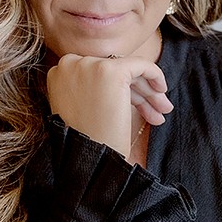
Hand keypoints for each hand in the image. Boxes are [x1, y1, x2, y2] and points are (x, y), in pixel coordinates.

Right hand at [47, 53, 172, 157]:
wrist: (90, 157)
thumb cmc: (87, 141)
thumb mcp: (80, 108)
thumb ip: (91, 88)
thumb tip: (120, 79)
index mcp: (58, 73)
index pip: (96, 74)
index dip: (119, 89)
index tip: (135, 105)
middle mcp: (70, 64)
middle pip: (113, 72)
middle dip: (137, 91)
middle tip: (156, 109)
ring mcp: (90, 65)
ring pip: (128, 70)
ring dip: (147, 91)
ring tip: (163, 110)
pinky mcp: (111, 70)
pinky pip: (140, 64)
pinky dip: (154, 74)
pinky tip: (162, 90)